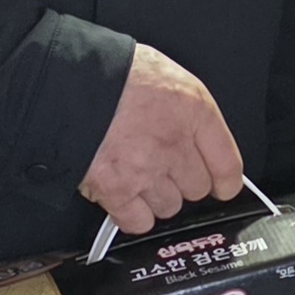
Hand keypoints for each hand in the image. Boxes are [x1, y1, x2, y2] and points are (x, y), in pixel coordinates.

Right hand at [77, 45, 242, 234]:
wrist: (66, 82)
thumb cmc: (113, 74)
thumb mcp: (166, 75)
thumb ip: (186, 109)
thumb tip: (197, 136)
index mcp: (193, 111)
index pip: (227, 164)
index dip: (225, 181)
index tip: (222, 186)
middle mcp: (175, 144)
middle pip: (197, 189)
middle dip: (183, 181)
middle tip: (163, 167)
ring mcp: (146, 170)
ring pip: (169, 207)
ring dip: (156, 197)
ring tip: (138, 175)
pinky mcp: (116, 190)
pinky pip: (138, 221)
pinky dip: (132, 214)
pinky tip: (124, 196)